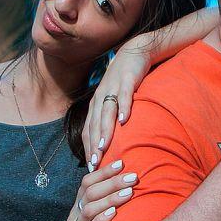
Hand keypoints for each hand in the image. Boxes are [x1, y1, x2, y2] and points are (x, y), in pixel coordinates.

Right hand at [44, 159, 137, 220]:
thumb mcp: (87, 220)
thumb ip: (100, 205)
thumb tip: (123, 189)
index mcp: (79, 206)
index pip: (88, 182)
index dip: (103, 171)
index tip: (122, 162)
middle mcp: (76, 214)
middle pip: (90, 191)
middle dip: (112, 181)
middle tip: (132, 175)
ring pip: (89, 208)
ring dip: (109, 199)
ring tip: (128, 192)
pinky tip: (113, 215)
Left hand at [82, 40, 151, 165]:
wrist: (133, 52)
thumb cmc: (123, 81)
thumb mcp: (113, 99)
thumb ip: (110, 118)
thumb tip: (110, 143)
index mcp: (96, 105)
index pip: (88, 130)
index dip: (87, 148)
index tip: (90, 167)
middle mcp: (100, 97)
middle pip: (95, 124)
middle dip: (93, 145)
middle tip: (94, 164)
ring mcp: (113, 89)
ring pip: (106, 112)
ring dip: (105, 130)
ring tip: (104, 147)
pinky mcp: (127, 81)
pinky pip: (125, 96)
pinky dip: (124, 108)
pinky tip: (125, 121)